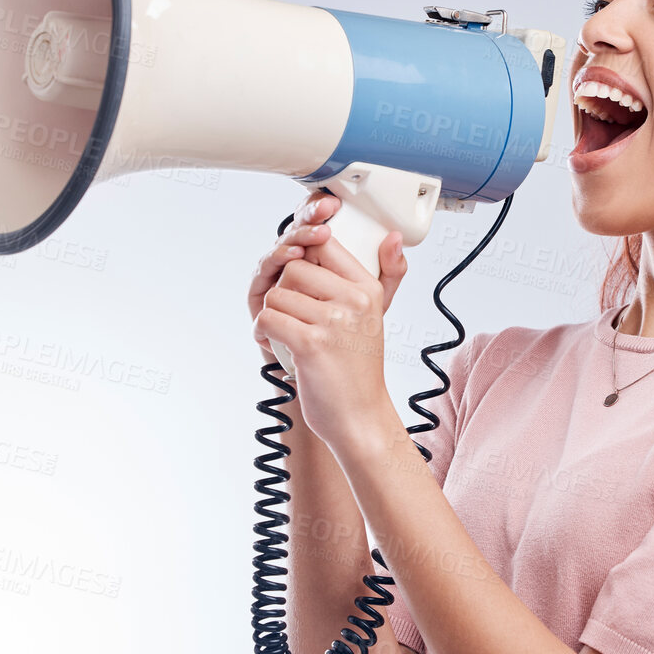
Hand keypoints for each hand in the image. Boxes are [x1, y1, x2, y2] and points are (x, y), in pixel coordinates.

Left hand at [247, 189, 408, 450]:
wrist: (360, 418)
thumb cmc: (360, 367)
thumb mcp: (376, 316)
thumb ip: (388, 273)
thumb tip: (391, 235)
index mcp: (368, 289)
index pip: (324, 246)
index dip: (304, 258)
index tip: (301, 283)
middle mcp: (354, 301)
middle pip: (295, 267)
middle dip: (283, 290)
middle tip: (290, 313)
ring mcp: (333, 322)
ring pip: (276, 294)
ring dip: (270, 313)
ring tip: (282, 330)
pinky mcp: (310, 344)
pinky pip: (268, 318)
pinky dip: (262, 331)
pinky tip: (273, 342)